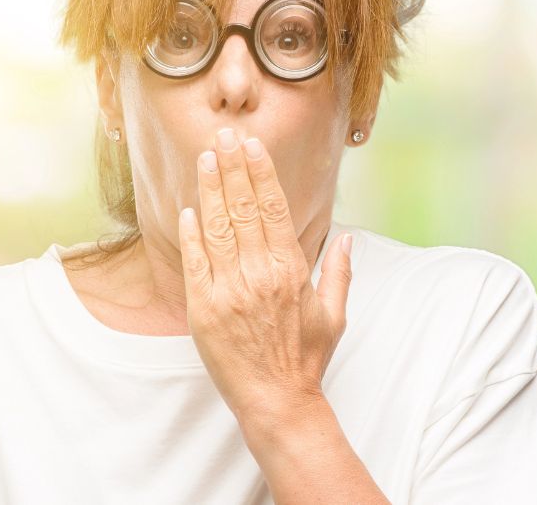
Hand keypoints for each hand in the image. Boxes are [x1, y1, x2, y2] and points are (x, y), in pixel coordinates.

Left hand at [176, 127, 353, 422]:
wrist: (276, 400)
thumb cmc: (306, 358)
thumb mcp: (333, 315)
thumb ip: (338, 273)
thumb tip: (346, 240)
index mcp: (290, 270)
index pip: (273, 208)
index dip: (260, 173)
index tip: (251, 145)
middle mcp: (259, 274)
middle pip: (243, 208)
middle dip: (231, 167)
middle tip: (222, 136)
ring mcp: (228, 290)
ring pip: (217, 227)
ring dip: (209, 190)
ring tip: (204, 159)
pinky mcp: (203, 309)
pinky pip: (195, 262)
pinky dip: (192, 233)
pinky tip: (189, 209)